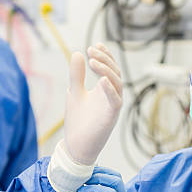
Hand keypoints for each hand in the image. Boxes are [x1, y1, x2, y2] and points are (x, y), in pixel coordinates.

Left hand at [64, 44, 122, 165]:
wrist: (76, 146)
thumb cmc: (77, 121)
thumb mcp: (74, 92)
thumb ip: (77, 75)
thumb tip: (77, 53)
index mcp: (104, 90)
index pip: (109, 68)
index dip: (105, 55)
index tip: (95, 45)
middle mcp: (111, 96)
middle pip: (115, 73)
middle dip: (104, 60)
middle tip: (91, 51)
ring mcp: (112, 106)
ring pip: (117, 84)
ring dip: (106, 71)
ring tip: (92, 62)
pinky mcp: (111, 117)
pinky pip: (116, 101)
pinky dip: (110, 90)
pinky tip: (101, 80)